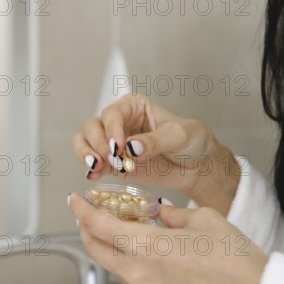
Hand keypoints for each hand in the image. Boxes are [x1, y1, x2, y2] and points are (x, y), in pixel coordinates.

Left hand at [69, 194, 267, 283]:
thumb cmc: (235, 261)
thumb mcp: (202, 219)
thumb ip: (170, 214)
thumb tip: (158, 212)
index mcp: (145, 247)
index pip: (97, 225)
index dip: (81, 210)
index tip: (75, 200)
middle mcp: (138, 274)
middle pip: (95, 249)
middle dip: (87, 229)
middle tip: (89, 214)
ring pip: (113, 266)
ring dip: (111, 247)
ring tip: (125, 232)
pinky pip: (132, 282)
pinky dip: (130, 265)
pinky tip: (146, 255)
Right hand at [73, 94, 239, 214]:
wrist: (198, 167)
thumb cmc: (192, 142)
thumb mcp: (178, 135)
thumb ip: (155, 140)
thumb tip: (131, 147)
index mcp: (133, 107)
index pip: (112, 113)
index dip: (111, 129)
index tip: (119, 146)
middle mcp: (118, 122)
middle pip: (92, 126)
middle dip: (98, 143)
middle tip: (111, 159)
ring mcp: (112, 144)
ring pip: (85, 142)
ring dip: (86, 154)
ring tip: (96, 167)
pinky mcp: (111, 164)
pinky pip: (92, 164)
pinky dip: (90, 169)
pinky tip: (93, 176)